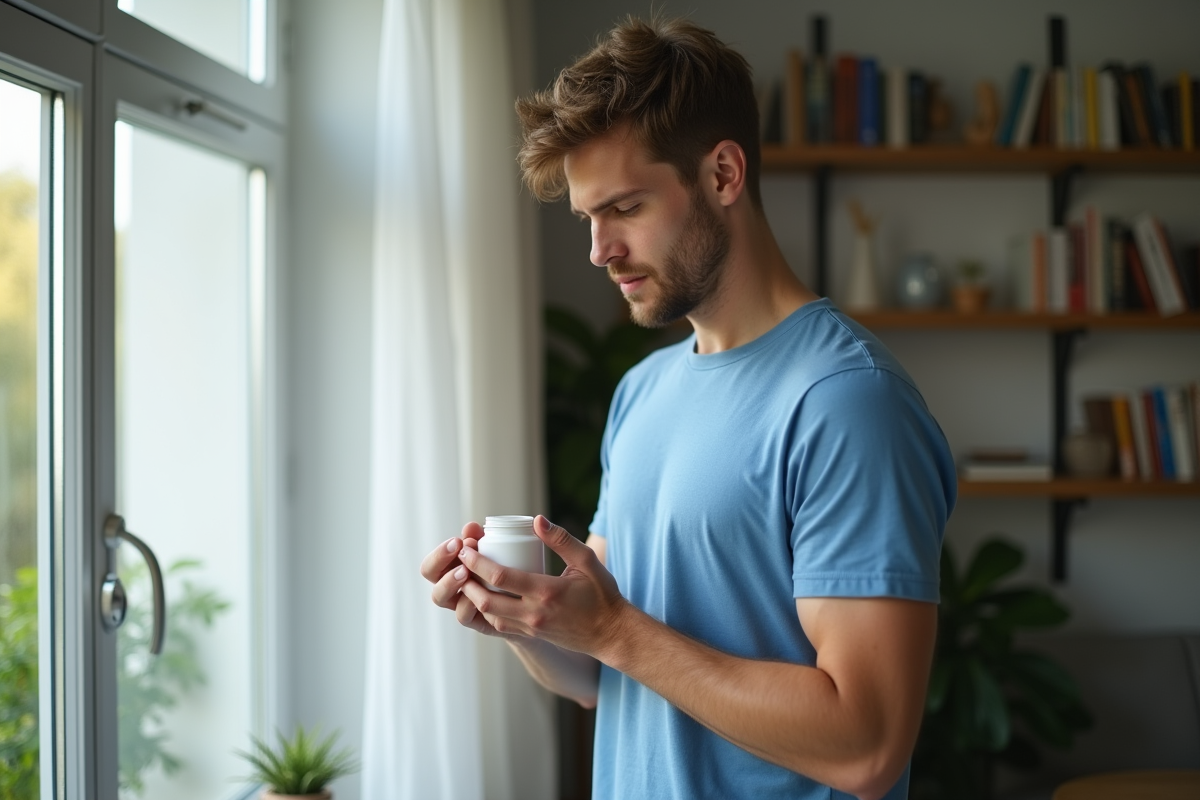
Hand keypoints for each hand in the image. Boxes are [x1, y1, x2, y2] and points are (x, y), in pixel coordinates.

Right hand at [419, 522, 510, 638]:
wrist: (534, 606)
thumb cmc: (514, 572)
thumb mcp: (501, 552)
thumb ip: (486, 538)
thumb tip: (471, 526)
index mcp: (452, 567)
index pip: (432, 562)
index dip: (440, 552)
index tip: (460, 540)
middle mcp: (452, 587)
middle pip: (429, 574)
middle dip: (439, 559)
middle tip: (459, 549)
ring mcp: (462, 605)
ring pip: (439, 597)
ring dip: (449, 581)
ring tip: (464, 571)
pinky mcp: (477, 622)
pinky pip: (464, 615)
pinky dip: (467, 604)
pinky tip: (477, 595)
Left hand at [458, 516, 628, 658]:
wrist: (611, 633)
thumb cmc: (602, 594)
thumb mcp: (587, 560)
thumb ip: (561, 539)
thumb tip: (537, 519)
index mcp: (546, 591)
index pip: (500, 577)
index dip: (477, 562)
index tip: (466, 548)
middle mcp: (534, 613)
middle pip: (486, 599)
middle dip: (466, 581)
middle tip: (457, 562)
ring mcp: (531, 627)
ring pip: (489, 615)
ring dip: (473, 597)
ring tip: (464, 577)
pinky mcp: (531, 634)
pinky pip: (500, 624)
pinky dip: (486, 610)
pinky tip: (482, 595)